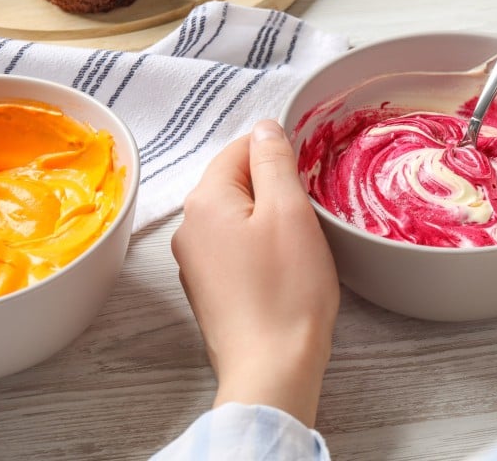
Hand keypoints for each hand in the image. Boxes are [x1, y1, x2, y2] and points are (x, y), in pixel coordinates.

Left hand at [171, 119, 338, 426]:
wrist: (271, 368)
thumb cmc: (286, 291)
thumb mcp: (289, 211)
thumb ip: (274, 161)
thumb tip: (265, 128)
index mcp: (205, 200)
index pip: (241, 148)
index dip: (279, 154)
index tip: (307, 179)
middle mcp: (189, 227)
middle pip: (237, 182)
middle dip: (274, 189)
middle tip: (308, 214)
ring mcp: (194, 262)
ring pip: (238, 217)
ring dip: (269, 220)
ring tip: (299, 245)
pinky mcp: (209, 290)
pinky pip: (235, 249)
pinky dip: (261, 250)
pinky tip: (284, 270)